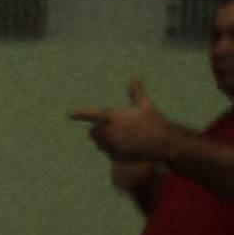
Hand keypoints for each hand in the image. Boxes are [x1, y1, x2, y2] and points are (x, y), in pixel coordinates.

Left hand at [72, 78, 189, 165]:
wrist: (164, 143)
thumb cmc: (154, 122)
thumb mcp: (146, 106)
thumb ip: (136, 93)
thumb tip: (134, 78)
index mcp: (113, 118)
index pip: (92, 115)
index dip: (80, 114)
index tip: (69, 114)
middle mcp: (109, 132)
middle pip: (93, 132)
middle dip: (98, 130)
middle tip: (112, 127)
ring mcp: (112, 145)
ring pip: (99, 144)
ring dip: (104, 141)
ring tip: (120, 137)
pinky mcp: (117, 156)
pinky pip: (108, 153)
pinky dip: (112, 150)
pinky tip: (125, 147)